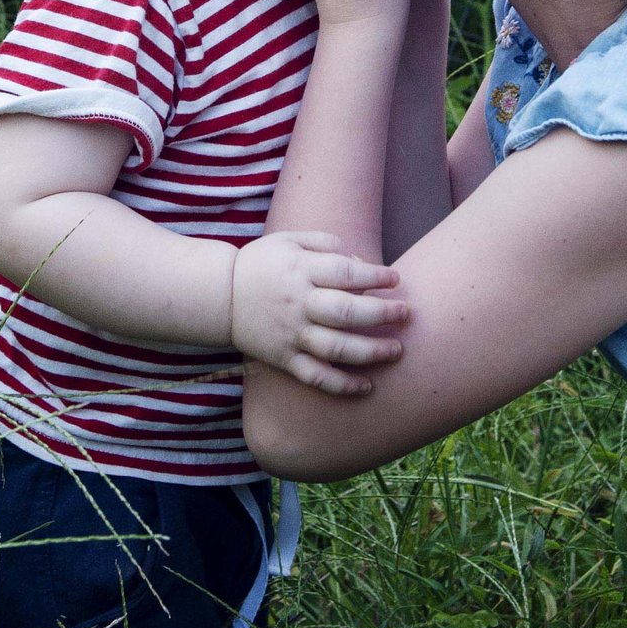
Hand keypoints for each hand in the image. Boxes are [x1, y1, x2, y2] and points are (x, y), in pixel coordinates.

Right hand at [229, 231, 408, 395]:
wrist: (220, 296)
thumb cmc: (260, 264)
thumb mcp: (287, 240)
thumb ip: (324, 243)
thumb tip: (359, 260)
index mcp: (300, 271)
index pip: (345, 273)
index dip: (375, 276)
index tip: (396, 279)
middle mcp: (298, 304)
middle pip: (346, 312)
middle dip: (382, 314)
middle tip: (406, 314)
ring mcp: (292, 334)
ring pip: (336, 348)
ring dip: (371, 352)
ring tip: (396, 351)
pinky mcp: (285, 358)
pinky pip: (316, 376)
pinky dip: (341, 385)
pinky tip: (366, 387)